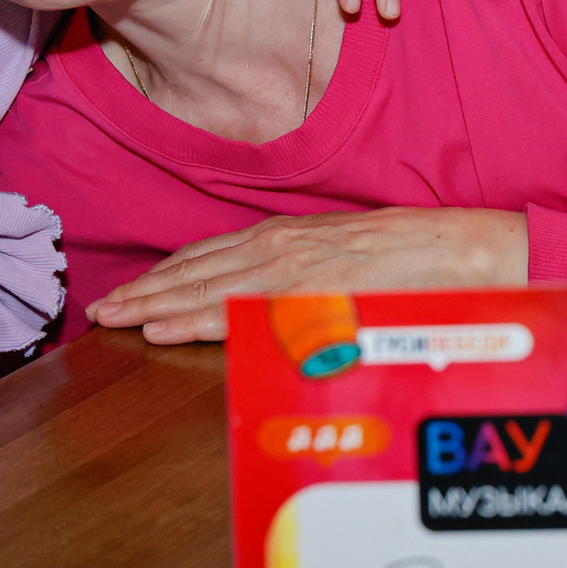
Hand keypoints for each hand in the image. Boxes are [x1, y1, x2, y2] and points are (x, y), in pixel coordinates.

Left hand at [86, 207, 525, 343]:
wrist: (467, 249)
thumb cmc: (416, 259)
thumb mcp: (348, 261)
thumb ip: (307, 279)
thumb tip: (278, 304)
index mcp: (288, 239)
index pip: (209, 257)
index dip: (164, 275)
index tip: (130, 292)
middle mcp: (280, 247)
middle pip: (195, 271)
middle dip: (144, 292)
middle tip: (99, 311)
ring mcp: (291, 268)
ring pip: (204, 288)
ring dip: (153, 304)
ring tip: (113, 320)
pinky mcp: (306, 293)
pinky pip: (238, 309)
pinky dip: (193, 317)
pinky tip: (161, 328)